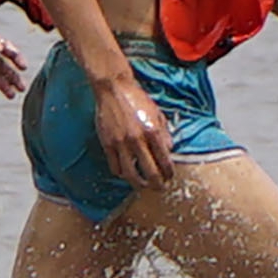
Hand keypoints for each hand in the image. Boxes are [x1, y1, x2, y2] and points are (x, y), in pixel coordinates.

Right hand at [90, 72, 176, 187]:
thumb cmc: (137, 99)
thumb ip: (165, 133)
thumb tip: (170, 150)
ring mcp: (121, 143)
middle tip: (159, 188)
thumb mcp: (157, 113)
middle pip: (150, 173)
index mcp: (153, 132)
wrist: (114, 89)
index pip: (165, 161)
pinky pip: (115, 167)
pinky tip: (126, 173)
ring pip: (131, 174)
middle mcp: (137, 140)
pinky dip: (122, 173)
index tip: (169, 177)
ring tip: (143, 185)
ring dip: (139, 184)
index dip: (169, 173)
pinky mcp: (107, 144)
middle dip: (157, 184)